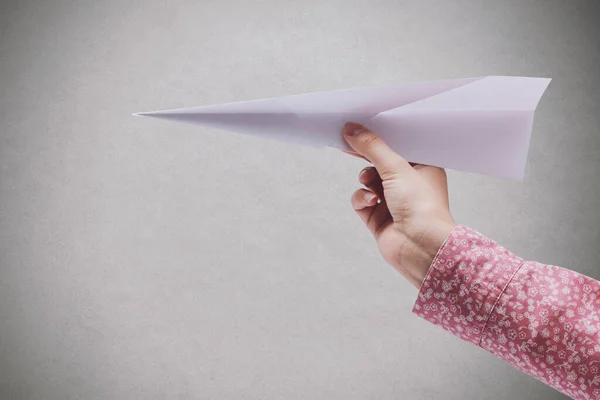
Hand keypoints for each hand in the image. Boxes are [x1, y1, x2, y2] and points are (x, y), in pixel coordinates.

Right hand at [343, 122, 455, 287]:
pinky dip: (362, 199)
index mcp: (424, 168)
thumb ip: (372, 147)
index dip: (380, 136)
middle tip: (349, 143)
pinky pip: (362, 200)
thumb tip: (351, 129)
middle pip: (380, 162)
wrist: (421, 248)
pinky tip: (371, 202)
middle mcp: (409, 184)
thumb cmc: (422, 207)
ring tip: (372, 184)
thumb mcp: (396, 167)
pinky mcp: (379, 218)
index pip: (399, 145)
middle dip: (367, 157)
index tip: (360, 126)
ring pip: (368, 181)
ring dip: (366, 181)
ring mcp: (393, 202)